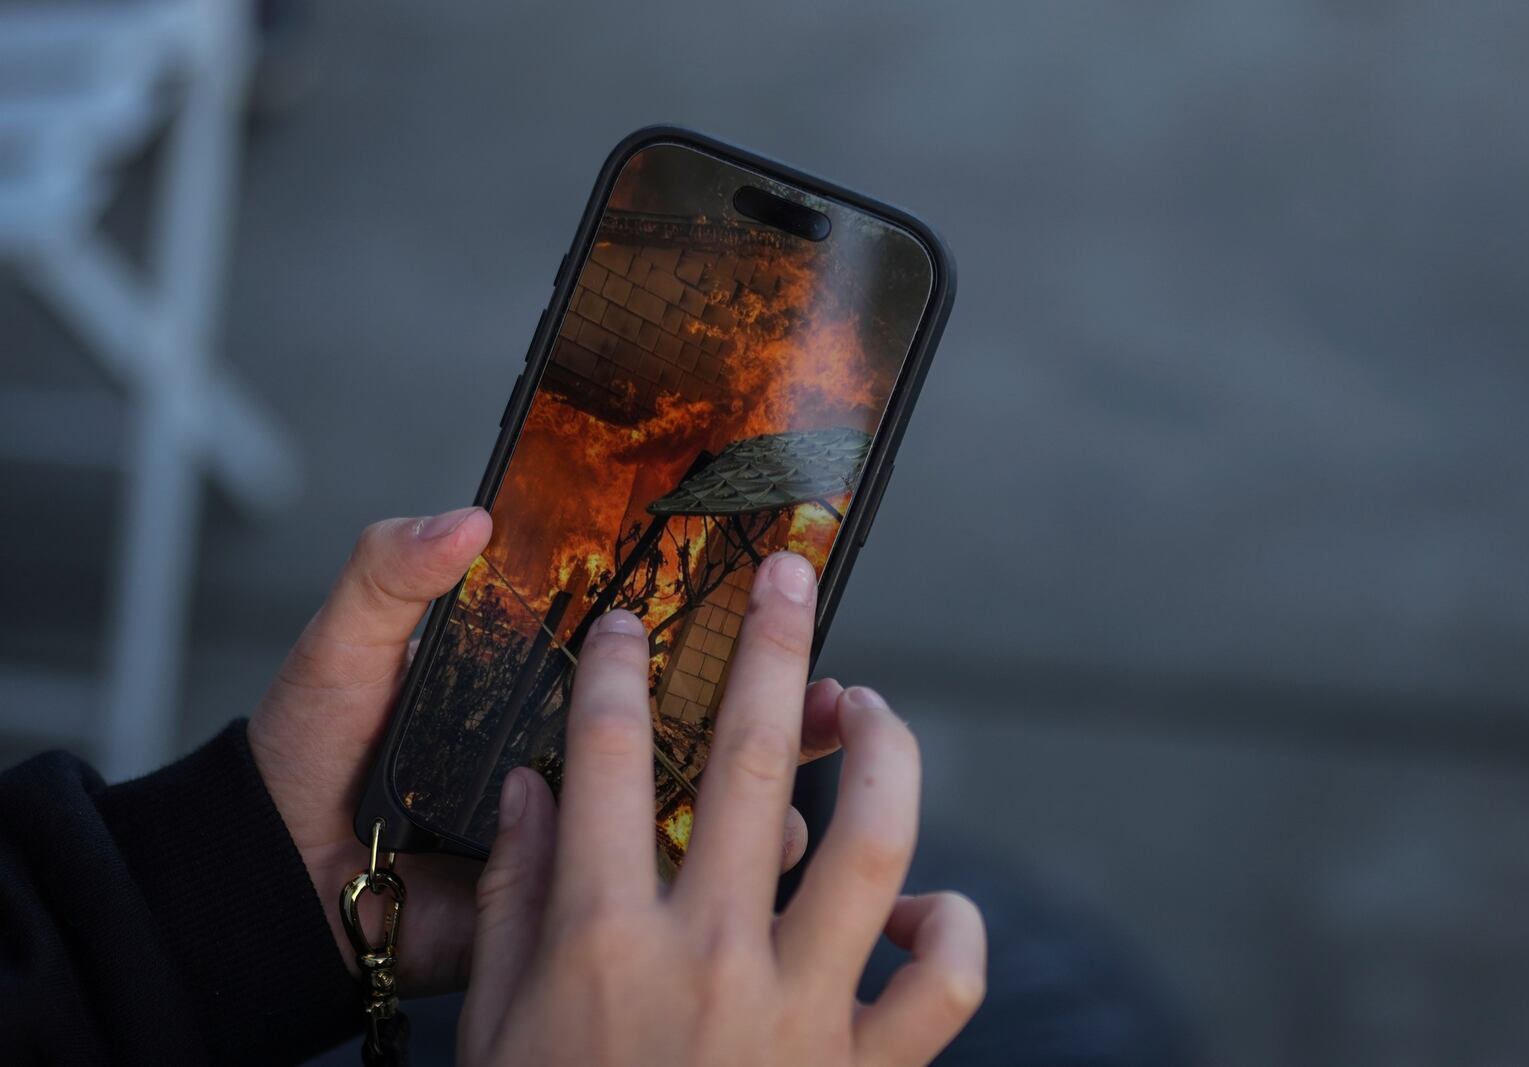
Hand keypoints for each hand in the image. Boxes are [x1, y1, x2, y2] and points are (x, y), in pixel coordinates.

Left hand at [247, 509, 843, 992]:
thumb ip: (394, 573)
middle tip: (823, 662)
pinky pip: (673, 873)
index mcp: (540, 678)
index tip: (771, 580)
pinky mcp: (587, 886)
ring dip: (781, 765)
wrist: (281, 878)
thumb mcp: (350, 646)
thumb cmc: (313, 752)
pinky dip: (738, 860)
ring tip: (827, 730)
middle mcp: (579, 744)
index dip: (707, 613)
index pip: (641, 638)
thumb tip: (468, 521)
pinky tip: (782, 833)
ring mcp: (590, 817)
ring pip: (708, 790)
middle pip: (698, 709)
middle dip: (777, 687)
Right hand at [459, 552, 986, 1065]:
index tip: (632, 622)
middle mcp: (713, 959)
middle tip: (790, 574)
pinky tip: (920, 908)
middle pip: (760, 764)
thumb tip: (534, 791)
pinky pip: (946, 983)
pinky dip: (950, 930)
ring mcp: (802, 1014)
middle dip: (776, 649)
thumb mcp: (495, 1033)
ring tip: (869, 705)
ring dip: (886, 751)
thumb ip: (510, 906)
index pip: (614, 763)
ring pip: (875, 841)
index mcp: (605, 943)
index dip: (623, 675)